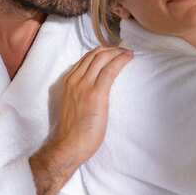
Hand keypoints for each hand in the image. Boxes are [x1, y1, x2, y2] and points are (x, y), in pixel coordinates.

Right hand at [29, 47, 132, 194]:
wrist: (68, 145)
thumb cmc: (72, 132)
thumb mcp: (72, 106)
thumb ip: (79, 94)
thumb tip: (94, 91)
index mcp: (67, 82)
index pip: (85, 59)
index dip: (100, 52)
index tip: (112, 52)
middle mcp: (74, 79)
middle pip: (93, 55)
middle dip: (110, 49)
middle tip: (122, 50)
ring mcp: (84, 85)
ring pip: (101, 59)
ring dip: (117, 52)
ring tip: (127, 52)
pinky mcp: (96, 93)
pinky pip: (110, 70)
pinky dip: (120, 60)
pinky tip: (128, 57)